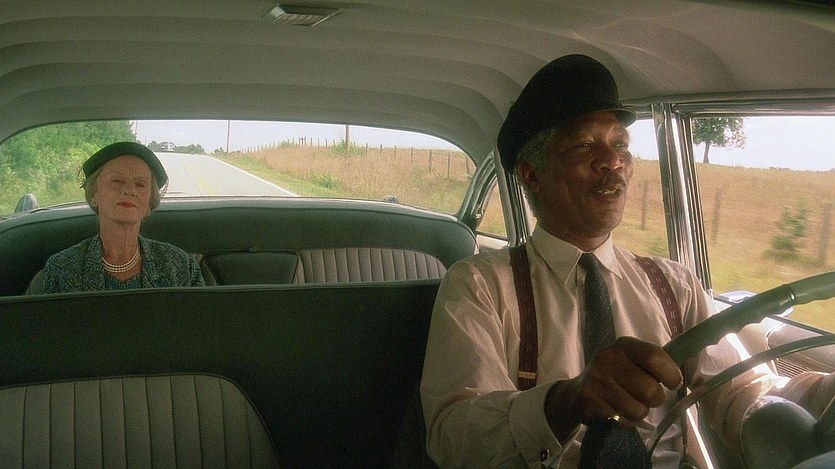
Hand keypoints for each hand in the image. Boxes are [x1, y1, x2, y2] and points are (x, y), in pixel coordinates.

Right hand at [545, 337, 681, 438]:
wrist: (575, 394)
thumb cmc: (613, 376)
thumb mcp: (630, 361)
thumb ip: (654, 363)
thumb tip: (681, 375)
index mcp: (623, 345)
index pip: (654, 356)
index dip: (670, 373)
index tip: (673, 383)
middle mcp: (608, 358)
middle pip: (650, 389)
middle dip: (655, 400)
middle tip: (647, 397)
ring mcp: (597, 381)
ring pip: (638, 410)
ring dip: (639, 413)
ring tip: (628, 405)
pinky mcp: (590, 403)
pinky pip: (623, 421)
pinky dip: (624, 421)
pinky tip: (615, 412)